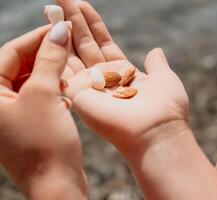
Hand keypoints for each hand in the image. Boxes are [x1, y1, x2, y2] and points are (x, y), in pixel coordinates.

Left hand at [0, 23, 86, 198]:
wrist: (57, 184)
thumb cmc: (45, 144)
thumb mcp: (45, 94)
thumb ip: (50, 59)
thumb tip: (59, 30)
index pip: (9, 53)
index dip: (36, 37)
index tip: (60, 27)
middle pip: (20, 65)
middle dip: (45, 55)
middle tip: (68, 46)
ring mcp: (13, 113)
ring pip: (32, 79)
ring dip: (52, 73)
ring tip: (69, 73)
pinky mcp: (30, 121)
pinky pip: (40, 95)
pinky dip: (54, 89)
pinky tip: (67, 93)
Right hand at [54, 2, 216, 198]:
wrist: (157, 133)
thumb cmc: (166, 108)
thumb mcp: (164, 79)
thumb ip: (157, 64)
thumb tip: (155, 50)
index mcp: (123, 74)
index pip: (103, 44)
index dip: (93, 25)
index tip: (83, 5)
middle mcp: (104, 79)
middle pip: (85, 44)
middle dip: (74, 21)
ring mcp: (90, 86)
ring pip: (72, 52)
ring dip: (63, 30)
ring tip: (54, 5)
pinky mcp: (79, 94)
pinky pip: (64, 67)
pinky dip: (57, 49)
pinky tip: (51, 30)